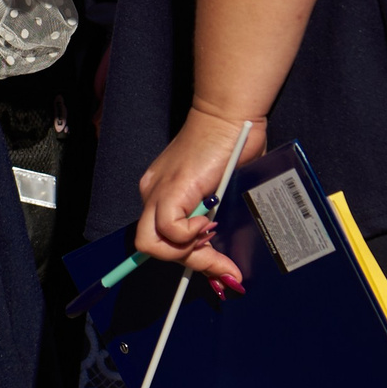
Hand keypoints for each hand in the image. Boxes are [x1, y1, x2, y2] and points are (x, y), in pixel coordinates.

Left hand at [133, 105, 258, 289]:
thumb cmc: (233, 145)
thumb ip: (219, 221)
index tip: (218, 272)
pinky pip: (168, 230)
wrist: (230, 115)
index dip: (186, 258)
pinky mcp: (171, 188)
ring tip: (213, 239)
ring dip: (188, 253)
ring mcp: (158, 189)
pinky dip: (190, 235)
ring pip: (152, 244)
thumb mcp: (224, 193)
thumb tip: (232, 264)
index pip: (161, 237)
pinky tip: (209, 222)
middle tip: (221, 264)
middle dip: (189, 262)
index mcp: (163, 191)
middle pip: (152, 245)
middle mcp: (153, 191)